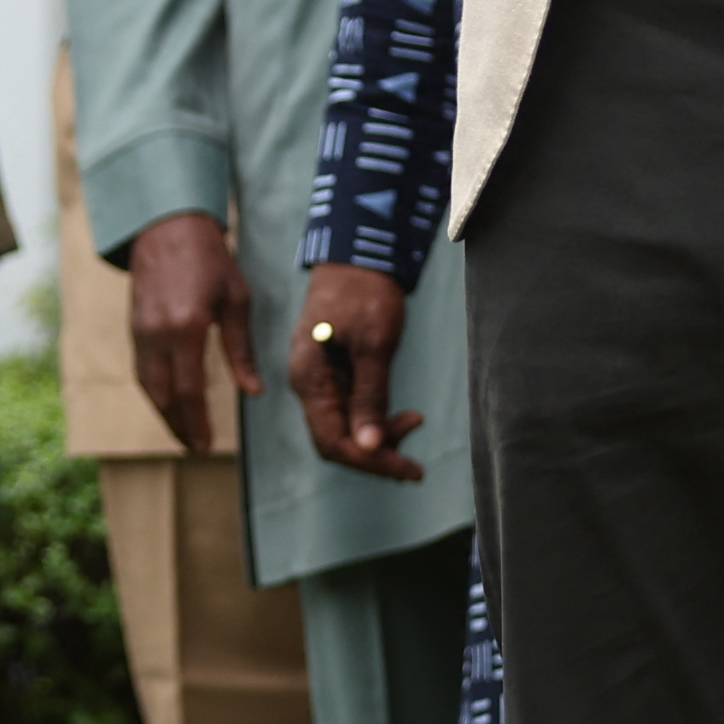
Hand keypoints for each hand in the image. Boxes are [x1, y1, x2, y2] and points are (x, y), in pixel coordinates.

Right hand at [123, 210, 257, 455]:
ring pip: (148, 387)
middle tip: (195, 447)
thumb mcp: (236, 300)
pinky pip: (141, 371)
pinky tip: (169, 402)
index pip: (189, 390)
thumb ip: (241, 350)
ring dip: (164, 414)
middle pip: (163, 396)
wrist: (168, 227)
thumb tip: (254, 392)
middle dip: (178, 426)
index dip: (197, 421)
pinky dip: (155, 393)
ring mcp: (140, 332)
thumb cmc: (210, 259)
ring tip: (183, 432)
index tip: (207, 444)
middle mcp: (157, 334)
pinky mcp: (134, 328)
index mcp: (186, 327)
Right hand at [286, 260, 426, 479]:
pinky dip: (375, 418)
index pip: (334, 442)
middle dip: (376, 455)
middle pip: (337, 440)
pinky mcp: (333, 371)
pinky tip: (403, 415)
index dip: (371, 462)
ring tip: (415, 423)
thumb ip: (370, 398)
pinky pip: (349, 408)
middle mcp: (308, 384)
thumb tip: (369, 446)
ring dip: (379, 437)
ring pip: (344, 427)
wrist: (358, 253)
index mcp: (310, 379)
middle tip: (415, 464)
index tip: (408, 470)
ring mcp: (319, 378)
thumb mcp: (374, 346)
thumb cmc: (365, 294)